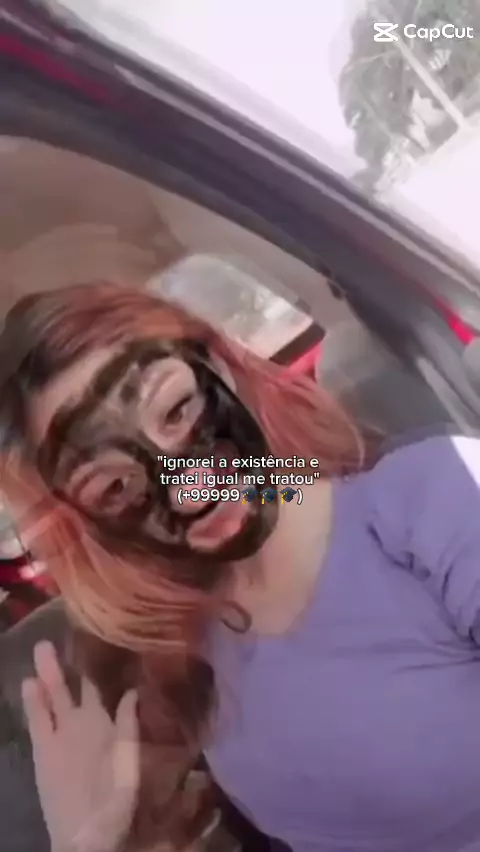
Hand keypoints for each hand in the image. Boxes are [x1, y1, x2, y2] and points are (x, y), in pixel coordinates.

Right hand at [22, 641, 139, 851]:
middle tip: (72, 633)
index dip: (109, 668)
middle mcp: (88, 726)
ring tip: (42, 648)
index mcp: (113, 728)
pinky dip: (33, 703)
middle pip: (80, 688)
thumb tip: (133, 692)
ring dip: (50, 675)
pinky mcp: (44, 750)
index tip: (109, 641)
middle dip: (74, 663)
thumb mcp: (129, 765)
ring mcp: (64, 736)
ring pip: (56, 697)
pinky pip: (38, 721)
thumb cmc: (115, 804)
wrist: (86, 837)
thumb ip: (128, 729)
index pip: (110, 691)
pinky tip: (28, 683)